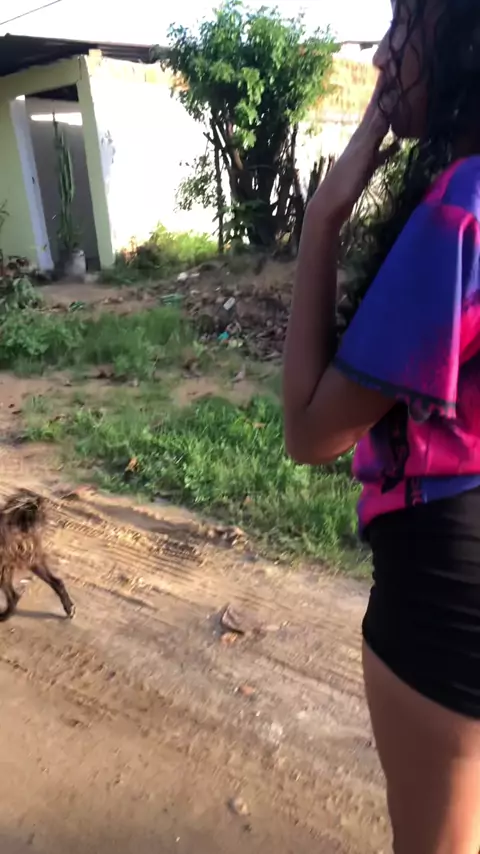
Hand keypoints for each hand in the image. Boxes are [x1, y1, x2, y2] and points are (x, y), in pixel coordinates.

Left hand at [309, 77, 394, 225]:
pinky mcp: (365, 169)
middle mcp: (361, 140)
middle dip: (386, 95)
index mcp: (361, 135)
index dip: (383, 86)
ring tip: (399, 104)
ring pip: (380, 130)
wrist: (329, 208)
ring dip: (389, 117)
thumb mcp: (362, 156)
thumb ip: (374, 132)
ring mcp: (363, 154)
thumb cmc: (344, 184)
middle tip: (396, 75)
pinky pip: (381, 153)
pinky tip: (397, 145)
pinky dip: (390, 147)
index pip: (376, 104)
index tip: (392, 64)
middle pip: (377, 113)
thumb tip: (388, 105)